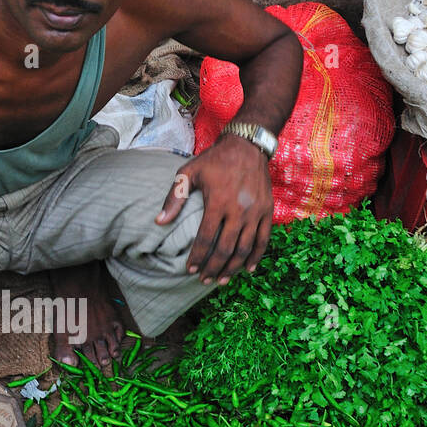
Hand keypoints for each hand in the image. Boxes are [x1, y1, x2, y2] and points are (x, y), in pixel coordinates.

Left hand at [155, 133, 273, 283]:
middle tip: (204, 280)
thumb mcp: (189, 172)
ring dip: (233, 268)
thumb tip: (159, 222)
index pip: (206, 238)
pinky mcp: (267, 211)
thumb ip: (174, 198)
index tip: (189, 270)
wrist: (247, 146)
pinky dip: (256, 256)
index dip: (197, 257)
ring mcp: (255, 212)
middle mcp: (239, 210)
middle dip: (213, 268)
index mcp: (218, 202)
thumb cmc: (214, 160)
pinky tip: (248, 269)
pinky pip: (264, 239)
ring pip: (245, 249)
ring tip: (222, 280)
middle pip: (225, 249)